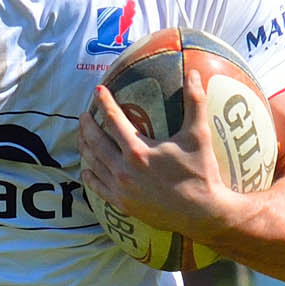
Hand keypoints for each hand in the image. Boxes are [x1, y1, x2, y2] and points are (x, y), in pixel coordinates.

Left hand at [79, 70, 240, 249]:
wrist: (203, 213)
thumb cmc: (202, 172)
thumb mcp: (198, 135)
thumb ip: (195, 102)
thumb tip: (194, 72)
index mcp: (138, 150)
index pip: (113, 119)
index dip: (105, 102)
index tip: (98, 90)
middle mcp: (124, 170)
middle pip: (95, 142)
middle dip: (87, 125)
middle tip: (84, 114)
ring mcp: (121, 189)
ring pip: (93, 164)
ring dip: (85, 148)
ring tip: (82, 136)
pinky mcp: (123, 205)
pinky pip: (98, 188)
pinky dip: (90, 176)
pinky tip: (87, 169)